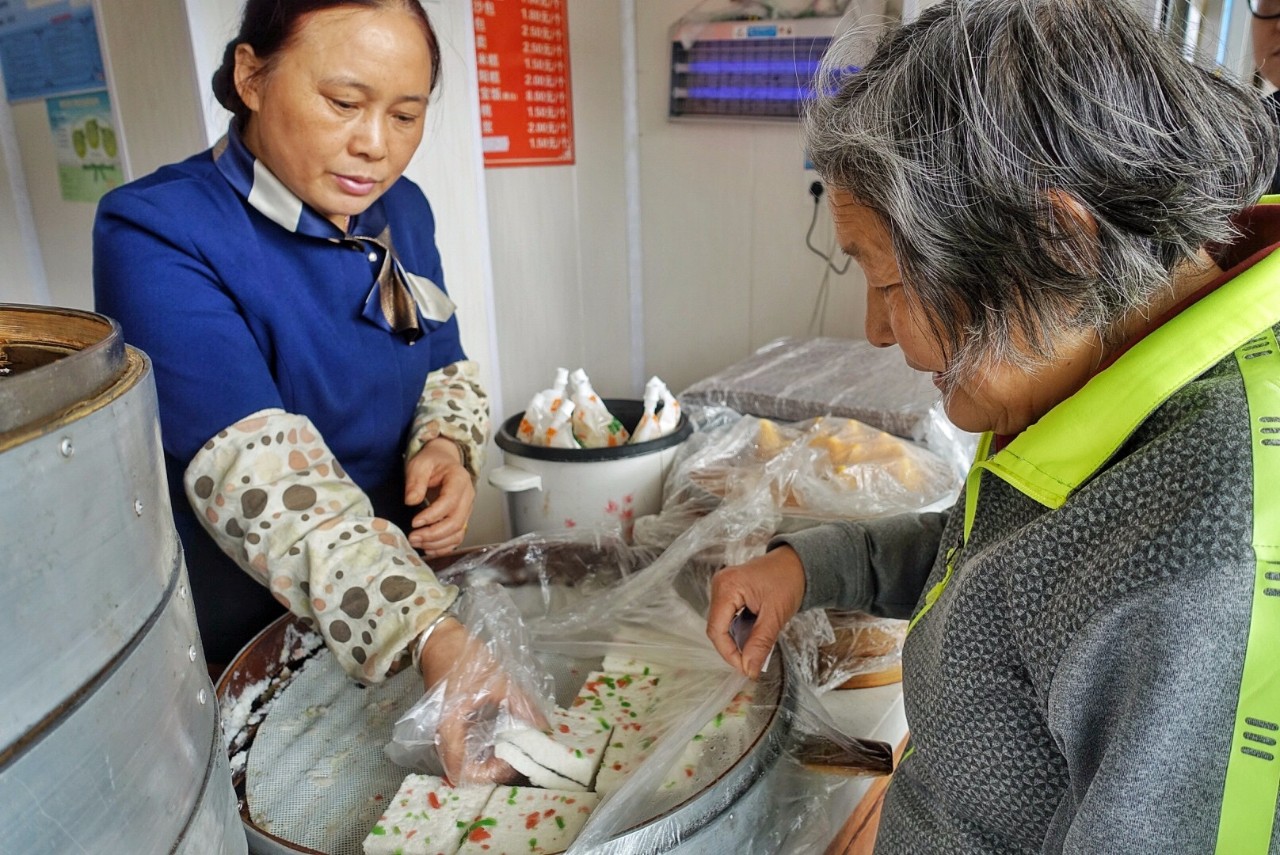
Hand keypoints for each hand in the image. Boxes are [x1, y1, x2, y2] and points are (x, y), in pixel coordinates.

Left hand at [405, 438, 474, 556]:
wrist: (444, 461)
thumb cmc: (432, 461)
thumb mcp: (420, 464)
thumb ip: (415, 481)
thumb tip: (411, 501)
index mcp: (459, 479)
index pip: (450, 502)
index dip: (433, 515)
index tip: (414, 522)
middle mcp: (467, 496)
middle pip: (456, 522)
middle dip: (433, 534)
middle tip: (413, 537)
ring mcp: (466, 509)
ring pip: (457, 533)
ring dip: (437, 542)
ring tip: (417, 542)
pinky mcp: (461, 518)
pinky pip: (457, 538)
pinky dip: (444, 547)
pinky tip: (428, 548)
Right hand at [421, 619, 546, 783]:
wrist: (441, 640)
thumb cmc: (467, 659)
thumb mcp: (501, 681)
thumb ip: (523, 707)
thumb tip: (544, 729)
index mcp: (450, 730)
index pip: (467, 773)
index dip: (494, 773)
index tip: (516, 758)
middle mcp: (443, 739)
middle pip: (468, 771)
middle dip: (497, 768)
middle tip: (522, 755)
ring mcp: (445, 733)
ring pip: (468, 760)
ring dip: (491, 759)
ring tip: (517, 747)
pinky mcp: (450, 726)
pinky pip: (467, 747)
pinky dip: (486, 747)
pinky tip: (506, 736)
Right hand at [706, 546, 806, 679]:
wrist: (798, 563)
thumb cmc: (788, 581)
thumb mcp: (776, 615)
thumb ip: (760, 643)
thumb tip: (749, 668)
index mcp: (727, 587)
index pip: (716, 630)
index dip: (728, 653)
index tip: (745, 668)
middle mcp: (720, 585)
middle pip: (716, 628)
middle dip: (732, 648)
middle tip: (751, 663)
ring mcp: (723, 587)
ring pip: (721, 624)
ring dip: (736, 640)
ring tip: (754, 650)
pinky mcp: (729, 591)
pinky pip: (728, 617)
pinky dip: (739, 630)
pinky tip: (752, 636)